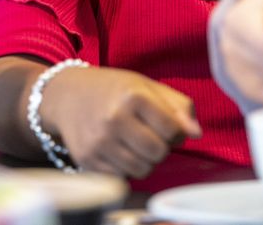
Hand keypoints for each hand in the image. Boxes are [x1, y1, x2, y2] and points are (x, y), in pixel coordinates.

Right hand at [41, 65, 200, 177]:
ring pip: (142, 170)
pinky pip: (122, 177)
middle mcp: (114, 119)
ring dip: (145, 160)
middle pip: (159, 153)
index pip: (173, 130)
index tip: (166, 125)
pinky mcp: (87, 160)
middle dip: (161, 147)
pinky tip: (119, 150)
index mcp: (133, 96)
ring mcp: (99, 142)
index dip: (176, 131)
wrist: (66, 95)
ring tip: (134, 143)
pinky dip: (126, 168)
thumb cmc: (113, 89)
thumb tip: (196, 134)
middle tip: (150, 135)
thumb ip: (179, 106)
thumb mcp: (147, 86)